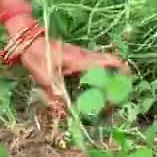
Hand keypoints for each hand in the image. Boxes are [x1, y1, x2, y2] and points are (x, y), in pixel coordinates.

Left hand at [4, 16, 129, 101]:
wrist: (27, 40)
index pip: (111, 61)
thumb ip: (56, 97)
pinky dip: (98, 75)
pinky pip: (93, 66)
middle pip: (111, 63)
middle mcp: (86, 56)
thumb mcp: (45, 79)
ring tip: (108, 97)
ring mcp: (82, 55)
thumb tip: (65, 115)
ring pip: (102, 64)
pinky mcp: (76, 57)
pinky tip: (93, 90)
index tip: (128, 84)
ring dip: (108, 77)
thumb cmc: (37, 57)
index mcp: (82, 60)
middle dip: (118, 78)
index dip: (123, 71)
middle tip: (118, 97)